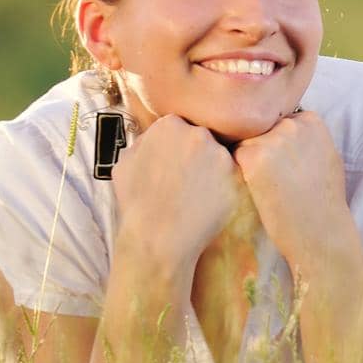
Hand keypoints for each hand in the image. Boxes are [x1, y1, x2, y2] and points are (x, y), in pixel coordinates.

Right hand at [111, 115, 243, 271]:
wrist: (157, 237)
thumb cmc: (136, 202)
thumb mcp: (125, 162)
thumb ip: (144, 142)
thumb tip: (154, 137)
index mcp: (170, 125)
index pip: (181, 126)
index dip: (178, 146)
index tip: (174, 162)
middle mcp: (199, 134)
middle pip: (203, 138)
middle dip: (197, 155)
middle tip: (186, 179)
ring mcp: (221, 156)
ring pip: (219, 157)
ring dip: (212, 171)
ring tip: (195, 194)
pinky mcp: (237, 177)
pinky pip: (232, 178)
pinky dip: (223, 188)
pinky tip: (207, 202)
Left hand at [233, 110, 353, 271]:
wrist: (319, 230)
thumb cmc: (323, 200)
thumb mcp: (326, 156)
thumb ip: (305, 138)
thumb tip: (286, 128)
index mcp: (311, 121)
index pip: (278, 120)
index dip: (275, 142)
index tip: (282, 163)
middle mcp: (292, 124)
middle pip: (260, 127)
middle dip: (260, 147)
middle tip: (271, 176)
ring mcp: (272, 138)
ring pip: (244, 140)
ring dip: (246, 160)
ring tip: (264, 186)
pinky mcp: (252, 156)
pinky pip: (232, 156)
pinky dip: (238, 172)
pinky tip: (254, 190)